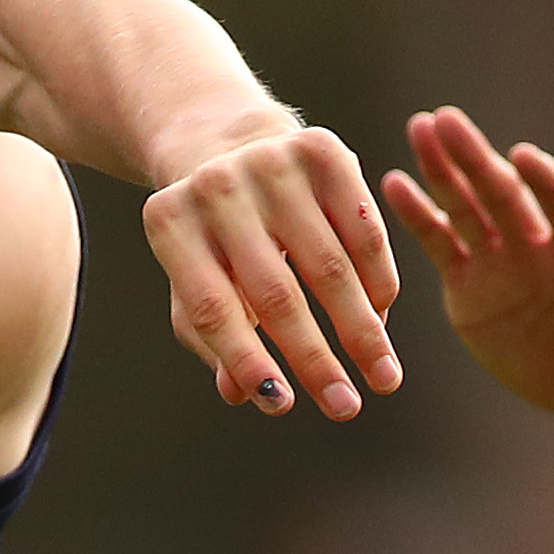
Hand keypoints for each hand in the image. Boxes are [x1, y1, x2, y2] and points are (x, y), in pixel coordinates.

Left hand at [136, 121, 402, 417]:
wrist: (228, 143)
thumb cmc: (209, 234)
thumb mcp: (195, 277)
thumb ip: (211, 333)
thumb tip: (242, 395)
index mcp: (169, 224)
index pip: (211, 310)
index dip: (248, 361)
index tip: (283, 407)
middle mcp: (216, 189)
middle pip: (275, 295)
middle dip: (316, 360)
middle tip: (346, 410)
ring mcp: (270, 164)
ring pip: (329, 266)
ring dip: (361, 331)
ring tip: (383, 377)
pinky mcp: (322, 150)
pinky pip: (363, 229)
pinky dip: (378, 279)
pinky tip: (384, 317)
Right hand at [379, 106, 553, 425]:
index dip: (546, 182)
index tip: (523, 156)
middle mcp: (538, 247)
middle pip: (505, 194)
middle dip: (476, 159)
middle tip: (446, 120)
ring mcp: (500, 262)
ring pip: (467, 208)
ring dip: (443, 170)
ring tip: (419, 129)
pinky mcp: (467, 284)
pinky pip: (439, 245)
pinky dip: (417, 215)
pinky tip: (393, 183)